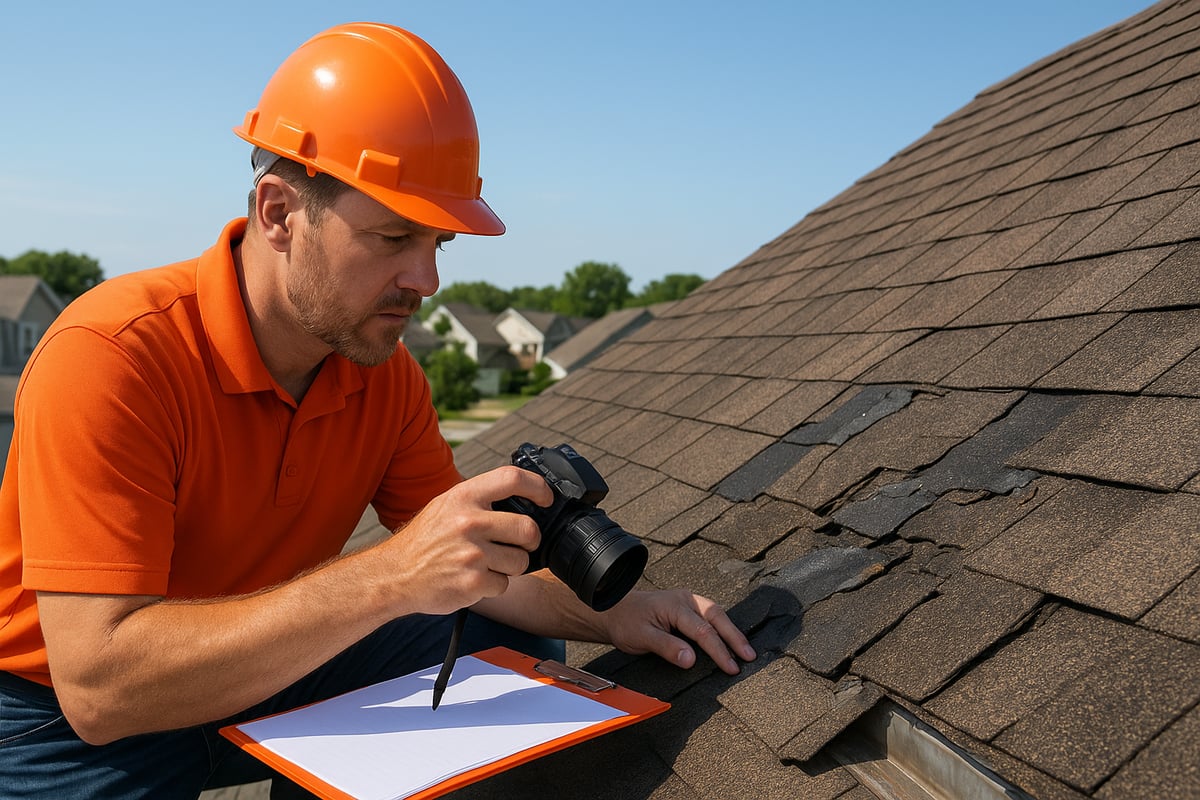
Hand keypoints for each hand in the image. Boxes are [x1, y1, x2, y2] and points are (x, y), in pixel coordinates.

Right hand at [381, 466, 552, 615]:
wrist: (394, 575)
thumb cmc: (423, 541)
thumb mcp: (445, 506)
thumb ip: (479, 500)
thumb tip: (521, 498)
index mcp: (463, 497)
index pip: (512, 479)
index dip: (538, 487)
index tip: (546, 498)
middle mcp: (468, 522)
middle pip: (528, 529)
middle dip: (530, 541)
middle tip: (521, 544)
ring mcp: (472, 553)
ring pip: (520, 561)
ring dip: (510, 566)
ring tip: (487, 563)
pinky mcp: (473, 582)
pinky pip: (504, 584)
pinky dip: (493, 585)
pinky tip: (474, 579)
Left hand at [601, 589, 755, 674]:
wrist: (615, 610)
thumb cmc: (627, 623)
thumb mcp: (642, 637)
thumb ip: (667, 647)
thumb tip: (691, 659)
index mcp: (674, 606)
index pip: (703, 631)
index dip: (719, 651)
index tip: (731, 668)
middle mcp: (685, 600)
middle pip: (717, 617)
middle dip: (735, 637)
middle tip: (749, 656)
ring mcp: (688, 601)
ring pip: (717, 614)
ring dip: (732, 632)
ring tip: (745, 650)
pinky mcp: (688, 607)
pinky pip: (710, 616)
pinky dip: (723, 628)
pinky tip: (730, 640)